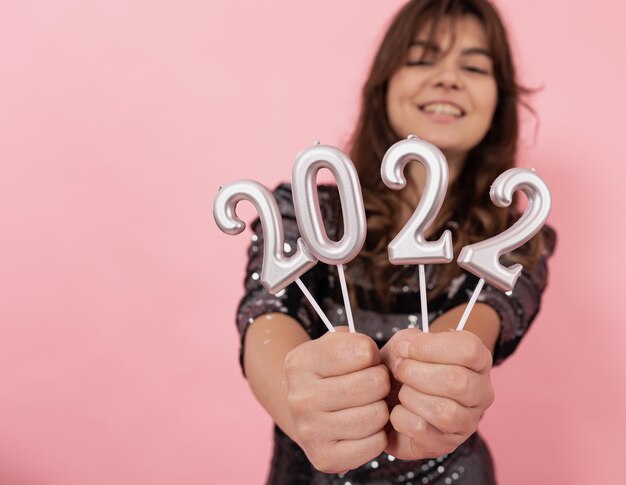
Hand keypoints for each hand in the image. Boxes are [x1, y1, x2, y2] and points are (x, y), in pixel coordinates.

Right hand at [284, 328, 389, 472]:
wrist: (307, 410)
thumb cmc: (331, 372)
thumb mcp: (335, 344)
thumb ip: (355, 340)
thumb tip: (371, 355)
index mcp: (300, 362)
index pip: (363, 351)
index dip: (372, 355)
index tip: (363, 361)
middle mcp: (300, 397)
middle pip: (374, 383)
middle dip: (380, 382)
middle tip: (370, 385)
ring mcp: (309, 430)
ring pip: (376, 415)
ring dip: (380, 409)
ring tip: (366, 405)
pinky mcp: (324, 458)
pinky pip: (375, 444)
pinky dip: (377, 435)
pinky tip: (364, 428)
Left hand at [380, 329, 493, 459]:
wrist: (391, 396)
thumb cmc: (405, 366)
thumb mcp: (406, 343)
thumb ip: (408, 341)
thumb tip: (407, 352)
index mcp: (478, 361)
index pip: (468, 350)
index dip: (431, 347)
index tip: (406, 348)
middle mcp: (481, 393)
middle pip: (458, 381)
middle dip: (417, 373)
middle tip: (400, 370)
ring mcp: (467, 422)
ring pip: (444, 411)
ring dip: (410, 396)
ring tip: (401, 391)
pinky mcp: (446, 445)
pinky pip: (423, 431)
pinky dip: (401, 418)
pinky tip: (399, 411)